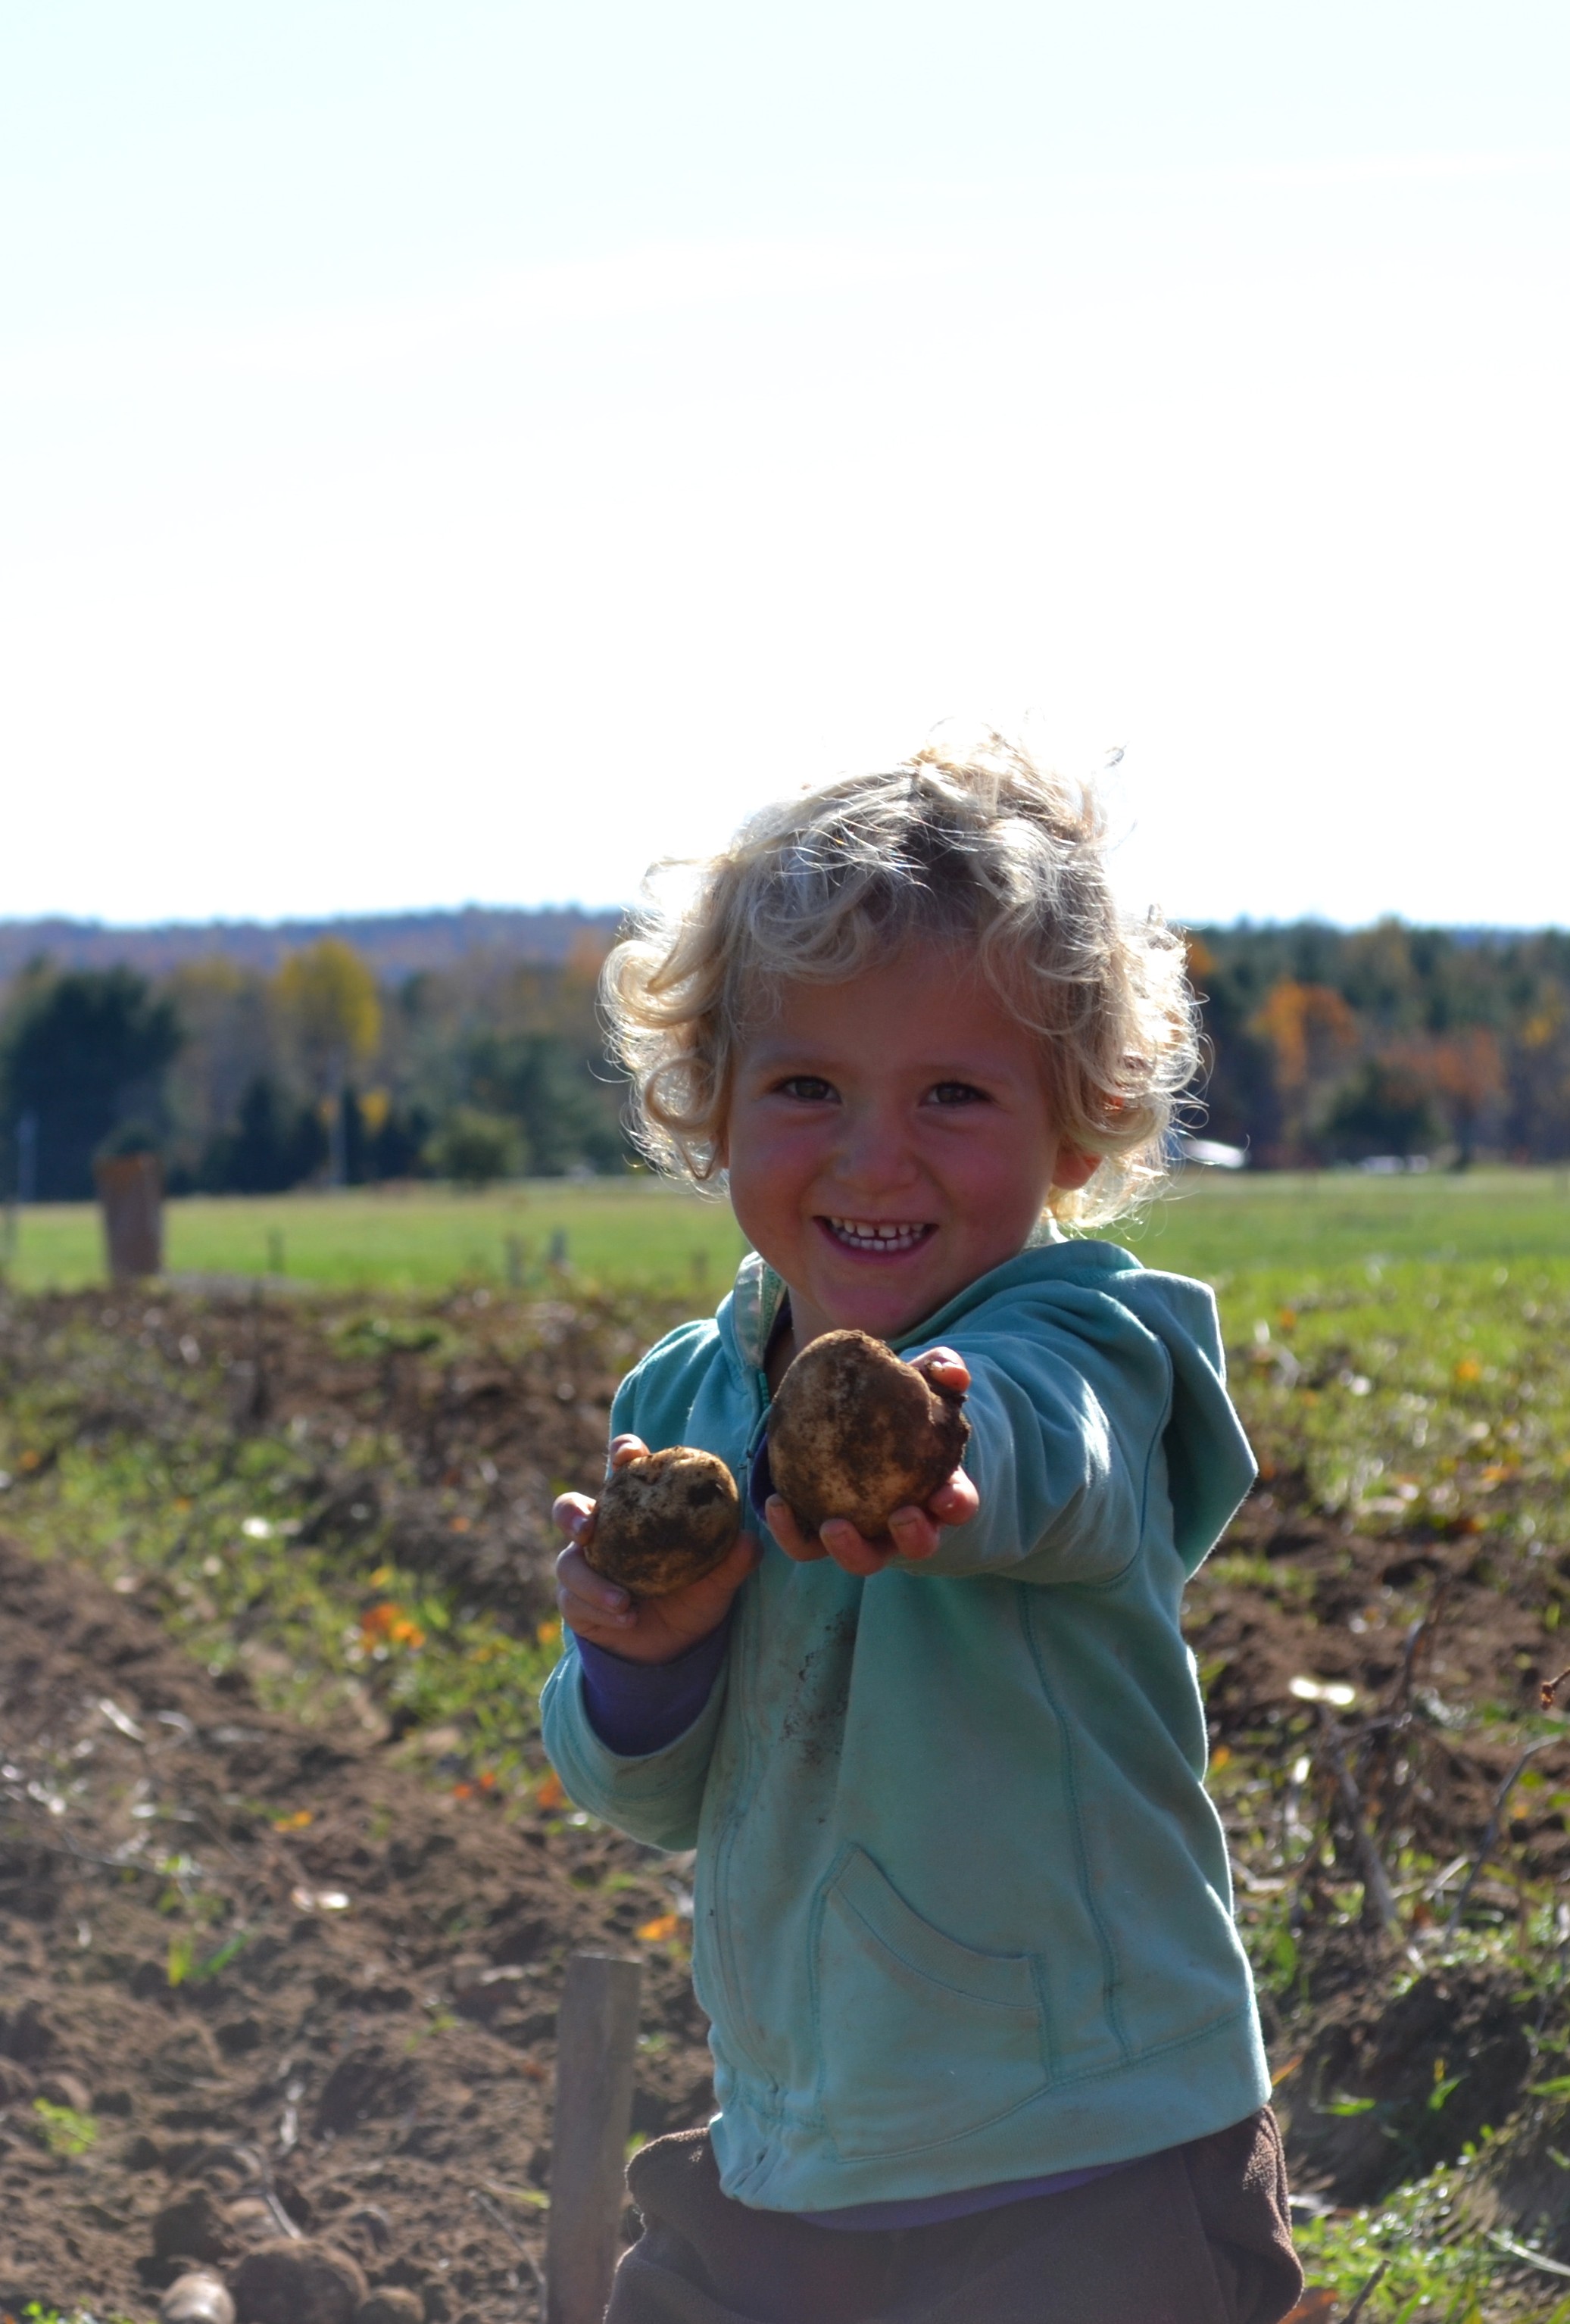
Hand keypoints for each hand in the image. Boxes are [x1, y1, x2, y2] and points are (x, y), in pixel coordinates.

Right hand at [554, 1435, 760, 1663]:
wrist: (672, 1647)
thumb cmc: (693, 1597)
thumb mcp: (717, 1582)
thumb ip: (731, 1561)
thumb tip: (749, 1540)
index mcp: (635, 1511)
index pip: (622, 1471)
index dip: (621, 1453)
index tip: (629, 1453)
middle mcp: (602, 1533)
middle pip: (569, 1508)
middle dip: (572, 1513)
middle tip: (587, 1528)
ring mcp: (584, 1566)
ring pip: (568, 1562)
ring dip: (593, 1581)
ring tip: (624, 1600)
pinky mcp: (575, 1600)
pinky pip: (574, 1600)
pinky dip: (599, 1608)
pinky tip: (626, 1617)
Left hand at [766, 1347, 979, 1576]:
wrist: (841, 1412)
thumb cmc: (893, 1399)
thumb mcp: (920, 1377)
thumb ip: (941, 1370)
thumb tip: (951, 1373)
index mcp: (936, 1488)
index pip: (957, 1506)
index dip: (956, 1506)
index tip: (944, 1497)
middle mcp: (903, 1521)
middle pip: (917, 1546)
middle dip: (913, 1538)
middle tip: (901, 1516)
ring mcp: (862, 1532)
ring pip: (862, 1559)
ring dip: (851, 1550)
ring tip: (833, 1526)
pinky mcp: (818, 1533)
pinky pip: (805, 1545)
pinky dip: (790, 1533)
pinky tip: (776, 1505)